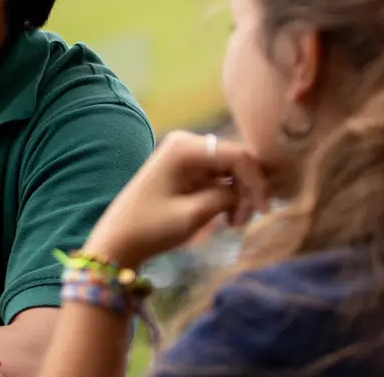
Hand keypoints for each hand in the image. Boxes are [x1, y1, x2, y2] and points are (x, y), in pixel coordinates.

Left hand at [81, 130, 270, 269]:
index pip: (239, 155)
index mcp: (184, 147)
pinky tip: (226, 218)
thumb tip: (253, 188)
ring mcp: (185, 155)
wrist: (119, 240)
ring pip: (231, 170)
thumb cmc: (151, 228)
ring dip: (239, 196)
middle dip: (248, 190)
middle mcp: (186, 143)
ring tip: (232, 224)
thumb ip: (227, 196)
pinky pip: (219, 177)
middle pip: (237, 160)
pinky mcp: (186, 169)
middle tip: (241, 222)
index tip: (264, 211)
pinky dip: (227, 196)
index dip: (257, 182)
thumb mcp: (194, 213)